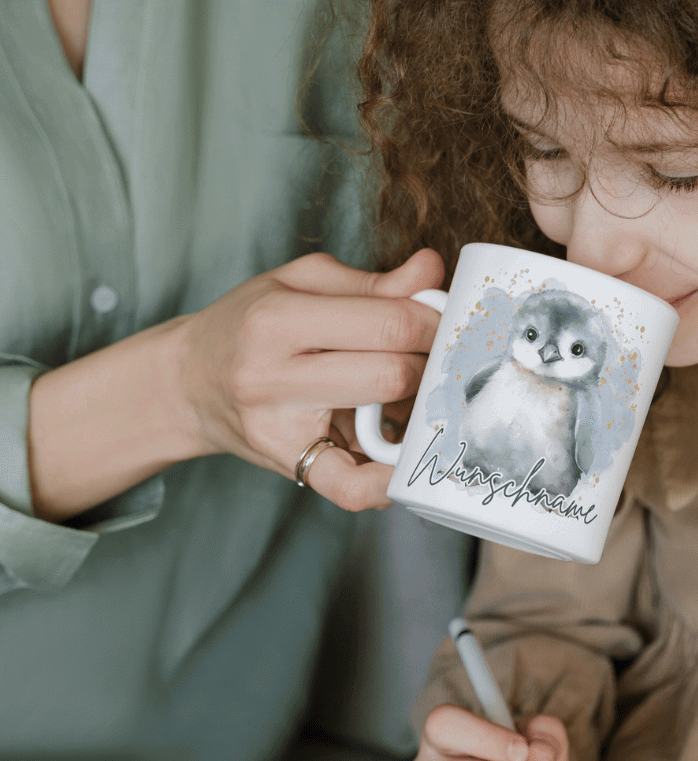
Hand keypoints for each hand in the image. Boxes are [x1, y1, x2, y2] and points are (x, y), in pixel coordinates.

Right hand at [175, 248, 443, 509]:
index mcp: (277, 318)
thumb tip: (432, 271)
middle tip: (434, 357)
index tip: (445, 321)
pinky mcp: (290, 465)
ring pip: (381, 425)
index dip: (434, 321)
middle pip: (391, 374)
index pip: (388, 321)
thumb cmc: (249, 324)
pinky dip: (386, 482)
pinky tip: (405, 463)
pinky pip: (349, 488)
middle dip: (428, 364)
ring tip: (416, 392)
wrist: (188, 382)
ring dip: (416, 410)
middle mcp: (272, 375)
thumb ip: (373, 283)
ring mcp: (279, 427)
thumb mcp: (301, 284)